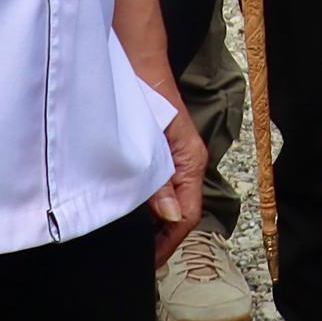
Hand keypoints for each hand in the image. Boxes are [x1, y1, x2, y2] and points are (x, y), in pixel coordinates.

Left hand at [144, 79, 207, 263]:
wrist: (137, 58)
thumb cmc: (146, 91)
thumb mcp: (151, 138)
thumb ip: (159, 179)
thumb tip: (170, 216)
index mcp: (191, 161)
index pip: (188, 214)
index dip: (169, 242)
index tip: (149, 261)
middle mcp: (186, 164)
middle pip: (181, 213)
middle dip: (163, 238)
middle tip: (137, 258)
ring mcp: (173, 159)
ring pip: (170, 202)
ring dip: (154, 224)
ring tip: (132, 242)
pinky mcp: (158, 154)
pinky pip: (159, 188)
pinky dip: (148, 206)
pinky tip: (130, 212)